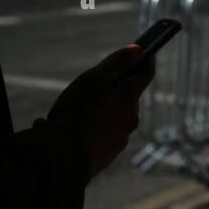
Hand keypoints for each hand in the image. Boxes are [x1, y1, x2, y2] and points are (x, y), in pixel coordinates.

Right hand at [47, 45, 155, 180]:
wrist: (63, 159)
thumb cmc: (77, 113)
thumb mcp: (94, 79)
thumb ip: (117, 63)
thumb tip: (139, 50)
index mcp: (129, 97)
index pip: (146, 74)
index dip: (145, 61)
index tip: (145, 53)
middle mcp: (131, 117)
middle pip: (127, 97)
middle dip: (114, 89)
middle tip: (92, 86)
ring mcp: (121, 137)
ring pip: (113, 117)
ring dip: (99, 112)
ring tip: (72, 112)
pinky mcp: (109, 154)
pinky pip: (101, 136)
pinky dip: (90, 131)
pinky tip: (67, 131)